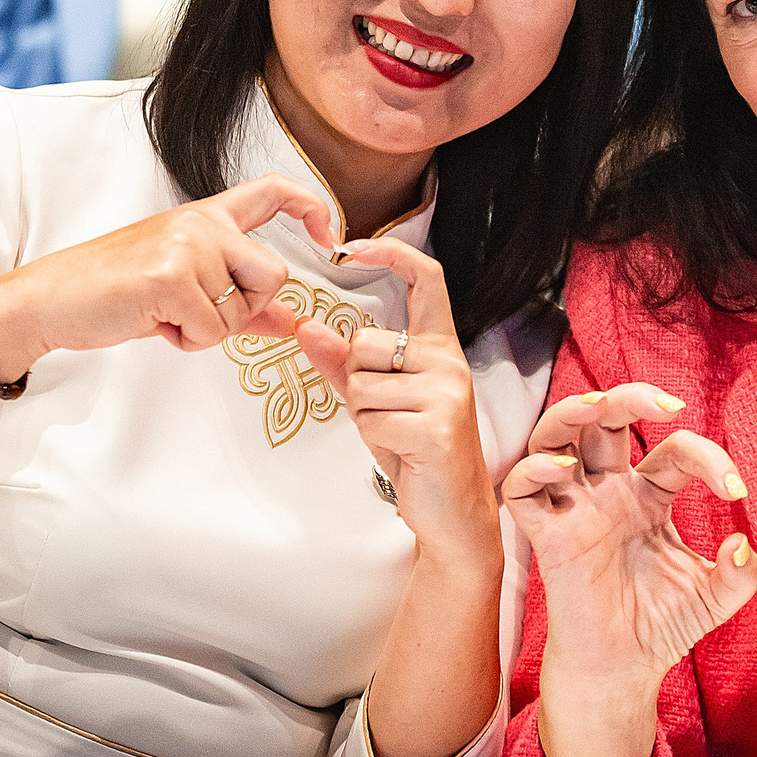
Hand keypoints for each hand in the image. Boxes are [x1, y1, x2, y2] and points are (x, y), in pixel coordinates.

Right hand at [0, 176, 338, 379]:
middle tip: (196, 313)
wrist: (52, 299)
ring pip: (242, 311)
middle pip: (274, 276)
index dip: (313, 208)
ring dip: (208, 330)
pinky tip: (153, 321)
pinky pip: (212, 330)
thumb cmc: (115, 292)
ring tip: (165, 314)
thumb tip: (293, 321)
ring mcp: (186, 246)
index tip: (331, 236)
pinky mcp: (169, 276)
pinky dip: (187, 340)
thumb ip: (241, 301)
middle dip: (245, 311)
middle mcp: (201, 222)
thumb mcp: (184, 290)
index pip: (274, 191)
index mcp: (206, 216)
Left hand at [296, 238, 498, 566]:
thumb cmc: (416, 452)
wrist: (453, 512)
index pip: (426, 279)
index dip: (390, 254)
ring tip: (395, 434)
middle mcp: (449, 361)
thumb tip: (304, 327)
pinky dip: (374, 438)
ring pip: (361, 383)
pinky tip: (403, 451)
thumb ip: (342, 364)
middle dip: (357, 384)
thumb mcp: (375, 402)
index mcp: (439, 348)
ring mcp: (447, 391)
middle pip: (364, 344)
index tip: (353, 245)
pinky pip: (371, 417)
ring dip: (363, 415)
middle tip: (385, 415)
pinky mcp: (438, 424)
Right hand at [505, 386, 756, 693]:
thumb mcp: (713, 597)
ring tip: (599, 405)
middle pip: (605, 421)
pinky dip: (534, 469)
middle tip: (667, 403)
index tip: (739, 492)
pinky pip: (523, 491)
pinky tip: (563, 468)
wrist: (623, 670)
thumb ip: (738, 574)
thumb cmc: (660, 626)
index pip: (675, 452)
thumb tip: (750, 544)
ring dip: (573, 413)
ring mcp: (574, 510)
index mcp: (649, 496)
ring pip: (555, 438)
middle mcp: (608, 493)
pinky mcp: (546, 537)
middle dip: (630, 397)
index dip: (709, 460)